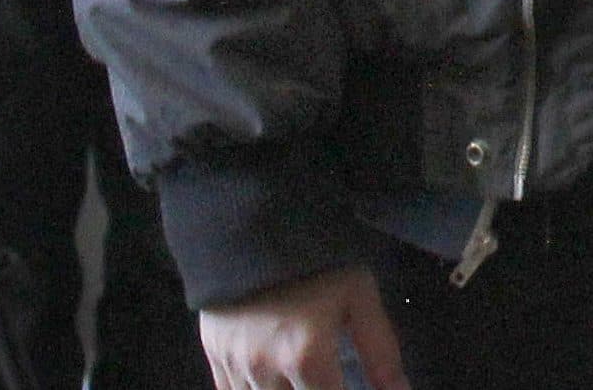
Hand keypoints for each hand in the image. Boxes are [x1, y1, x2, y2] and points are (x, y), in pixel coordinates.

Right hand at [198, 262, 409, 389]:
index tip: (346, 381)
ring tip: (302, 373)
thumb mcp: (358, 293)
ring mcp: (235, 367)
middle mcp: (266, 371)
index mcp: (305, 356)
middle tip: (325, 375)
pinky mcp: (213, 358)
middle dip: (315, 389)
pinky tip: (274, 377)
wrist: (256, 220)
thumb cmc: (316, 257)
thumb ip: (379, 349)